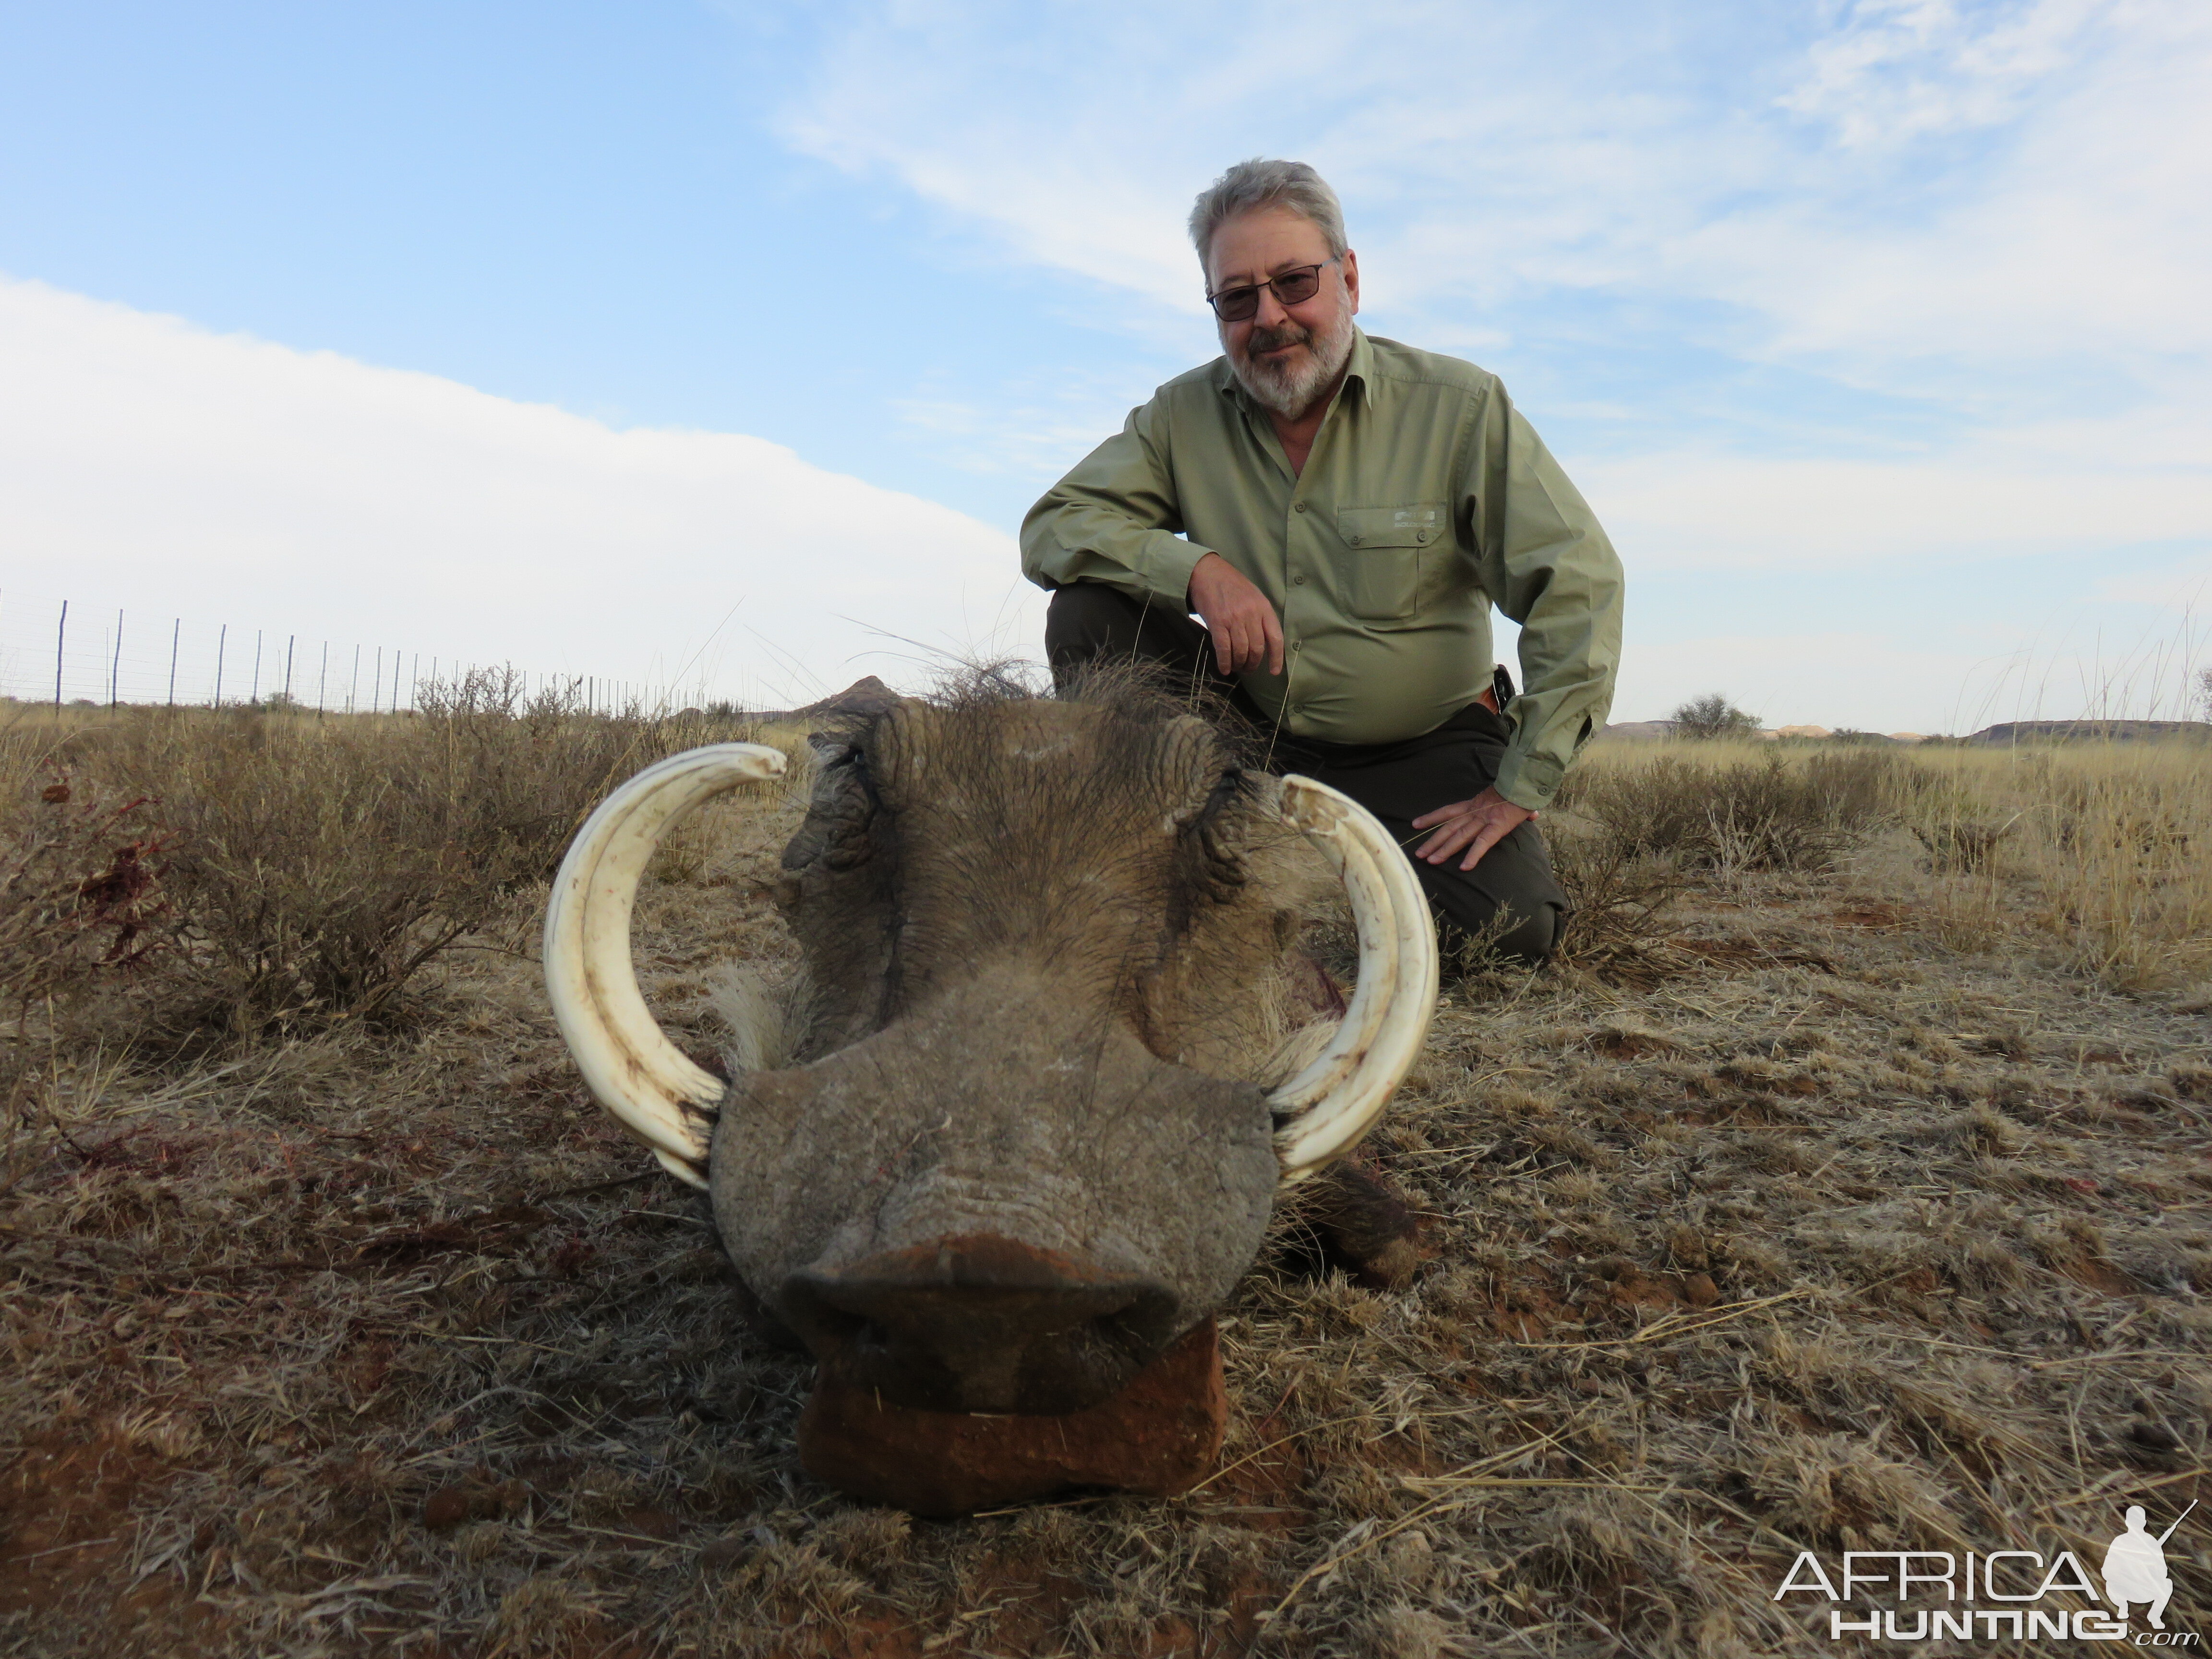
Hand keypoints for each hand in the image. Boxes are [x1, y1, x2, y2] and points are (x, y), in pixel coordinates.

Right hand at [1187, 552, 1284, 676]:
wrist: (1207, 572)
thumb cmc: (1231, 585)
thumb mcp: (1253, 596)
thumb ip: (1260, 616)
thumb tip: (1263, 641)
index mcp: (1263, 607)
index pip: (1275, 638)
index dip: (1277, 658)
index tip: (1274, 671)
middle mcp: (1251, 614)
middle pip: (1257, 648)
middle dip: (1253, 664)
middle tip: (1248, 669)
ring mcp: (1234, 618)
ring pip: (1241, 651)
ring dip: (1239, 664)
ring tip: (1237, 668)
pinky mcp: (1217, 622)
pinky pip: (1224, 649)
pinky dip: (1225, 662)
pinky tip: (1225, 669)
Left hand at [1409, 786, 1533, 871]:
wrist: (1527, 781)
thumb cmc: (1521, 790)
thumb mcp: (1510, 798)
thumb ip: (1516, 810)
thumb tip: (1532, 815)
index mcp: (1474, 804)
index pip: (1447, 811)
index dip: (1431, 818)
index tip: (1415, 824)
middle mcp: (1474, 812)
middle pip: (1448, 827)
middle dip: (1432, 841)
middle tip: (1418, 854)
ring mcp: (1484, 819)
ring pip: (1459, 836)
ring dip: (1444, 850)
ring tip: (1431, 861)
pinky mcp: (1497, 826)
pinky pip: (1482, 843)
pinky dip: (1473, 856)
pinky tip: (1464, 868)